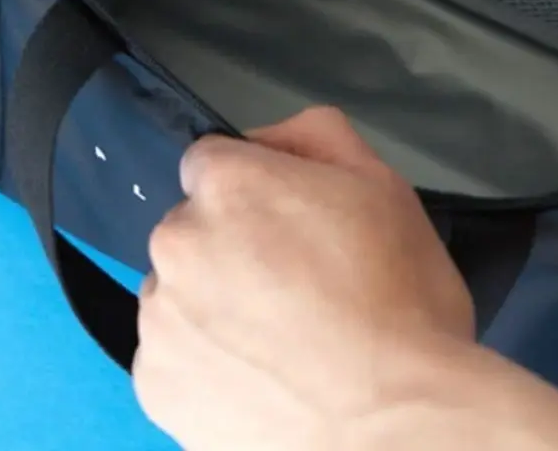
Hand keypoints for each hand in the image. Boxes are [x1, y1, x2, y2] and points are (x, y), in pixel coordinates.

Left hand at [132, 107, 473, 450]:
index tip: (293, 222)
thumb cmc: (400, 298)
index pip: (215, 160)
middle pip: (195, 226)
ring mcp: (160, 320)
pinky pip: (174, 354)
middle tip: (298, 285)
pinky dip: (206, 361)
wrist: (396, 427)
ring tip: (281, 341)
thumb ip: (316, 136)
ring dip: (215, 300)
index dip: (256, 186)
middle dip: (233, 242)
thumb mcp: (383, 185)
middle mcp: (177, 243)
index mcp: (229, 184)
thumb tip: (267, 141)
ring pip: (181, 290)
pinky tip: (260, 379)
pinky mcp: (156, 388)